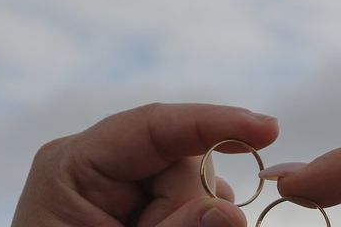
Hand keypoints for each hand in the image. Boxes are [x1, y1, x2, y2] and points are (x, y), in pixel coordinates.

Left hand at [12, 103, 278, 226]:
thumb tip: (235, 214)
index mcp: (73, 165)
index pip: (154, 126)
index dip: (214, 122)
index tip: (267, 129)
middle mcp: (98, 160)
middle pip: (182, 159)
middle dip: (195, 203)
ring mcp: (119, 180)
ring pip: (195, 182)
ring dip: (197, 217)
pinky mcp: (139, 201)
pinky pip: (191, 200)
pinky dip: (197, 219)